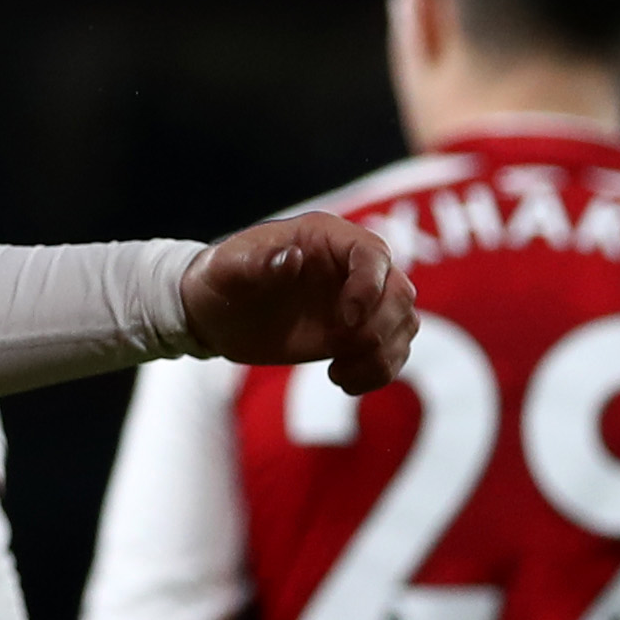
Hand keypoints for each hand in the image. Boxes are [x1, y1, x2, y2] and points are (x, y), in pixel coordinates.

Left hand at [179, 214, 414, 390]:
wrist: (216, 314)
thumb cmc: (220, 280)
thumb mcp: (227, 269)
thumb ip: (257, 262)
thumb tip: (293, 258)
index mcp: (325, 236)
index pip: (372, 253)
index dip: (369, 286)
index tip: (345, 320)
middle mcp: (350, 265)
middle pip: (399, 291)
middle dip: (379, 327)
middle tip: (339, 350)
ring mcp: (359, 299)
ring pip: (404, 323)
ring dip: (382, 354)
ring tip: (339, 373)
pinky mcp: (358, 332)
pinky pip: (393, 350)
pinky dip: (379, 371)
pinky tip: (344, 382)